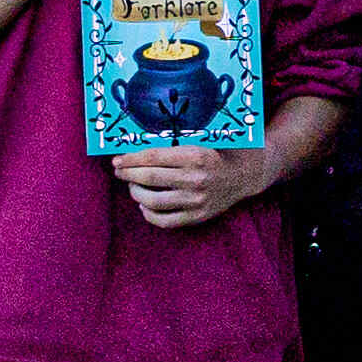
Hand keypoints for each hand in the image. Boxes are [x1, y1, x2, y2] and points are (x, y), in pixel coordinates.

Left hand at [115, 140, 268, 229]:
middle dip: (127, 174)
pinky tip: (145, 205)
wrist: (244, 175)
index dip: (130, 159)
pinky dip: (149, 214)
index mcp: (195, 155)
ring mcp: (196, 200)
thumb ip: (173, 143)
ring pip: (152, 201)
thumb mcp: (200, 140)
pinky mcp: (197, 216)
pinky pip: (164, 221)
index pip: (153, 157)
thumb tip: (136, 146)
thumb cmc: (217, 153)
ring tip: (133, 186)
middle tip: (119, 171)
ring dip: (135, 192)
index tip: (117, 160)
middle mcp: (195, 178)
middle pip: (149, 178)